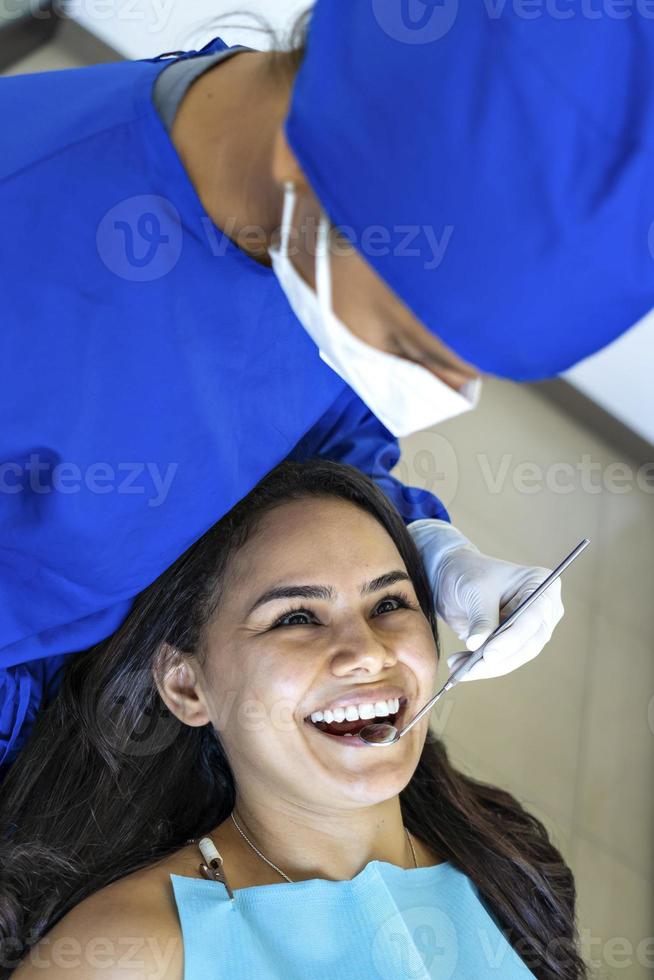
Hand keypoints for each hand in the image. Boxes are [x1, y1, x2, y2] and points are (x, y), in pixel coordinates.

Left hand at [408, 519, 563, 680]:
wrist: (453, 575)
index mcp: (541, 583)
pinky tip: (459, 665)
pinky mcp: (516, 641)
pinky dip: (482, 666)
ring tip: (457, 667)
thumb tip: (478, 647)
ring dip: (487, 666)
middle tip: (471, 668)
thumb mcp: (474, 591)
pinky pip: (504, 659)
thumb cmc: (468, 572)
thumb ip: (481, 618)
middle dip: (499, 658)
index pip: (534, 617)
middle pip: (529, 642)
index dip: (513, 638)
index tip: (489, 654)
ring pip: (517, 656)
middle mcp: (544, 607)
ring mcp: (532, 627)